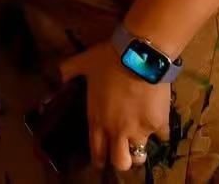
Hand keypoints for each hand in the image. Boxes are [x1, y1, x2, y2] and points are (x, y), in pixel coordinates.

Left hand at [60, 40, 171, 172]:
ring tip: (140, 142)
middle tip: (123, 151)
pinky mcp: (159, 125)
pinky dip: (160, 133)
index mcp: (97, 120)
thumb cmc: (107, 60)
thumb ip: (67, 70)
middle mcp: (117, 131)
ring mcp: (140, 130)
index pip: (97, 152)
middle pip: (120, 163)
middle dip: (121, 160)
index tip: (102, 159)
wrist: (139, 56)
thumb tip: (57, 74)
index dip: (99, 159)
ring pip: (140, 156)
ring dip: (140, 151)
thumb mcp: (82, 62)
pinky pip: (162, 137)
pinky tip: (158, 124)